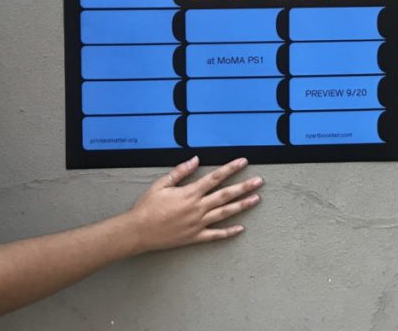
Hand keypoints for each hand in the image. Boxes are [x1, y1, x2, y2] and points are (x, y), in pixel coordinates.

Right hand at [126, 157, 261, 251]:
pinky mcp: (194, 237)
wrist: (137, 231)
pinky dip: (228, 232)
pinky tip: (241, 229)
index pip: (216, 177)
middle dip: (244, 187)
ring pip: (225, 213)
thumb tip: (196, 159)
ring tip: (256, 199)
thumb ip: (180, 171)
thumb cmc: (147, 207)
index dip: (231, 168)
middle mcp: (197, 208)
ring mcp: (198, 223)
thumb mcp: (161, 184)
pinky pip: (215, 235)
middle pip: (226, 195)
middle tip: (259, 181)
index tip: (243, 161)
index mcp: (190, 193)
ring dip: (242, 206)